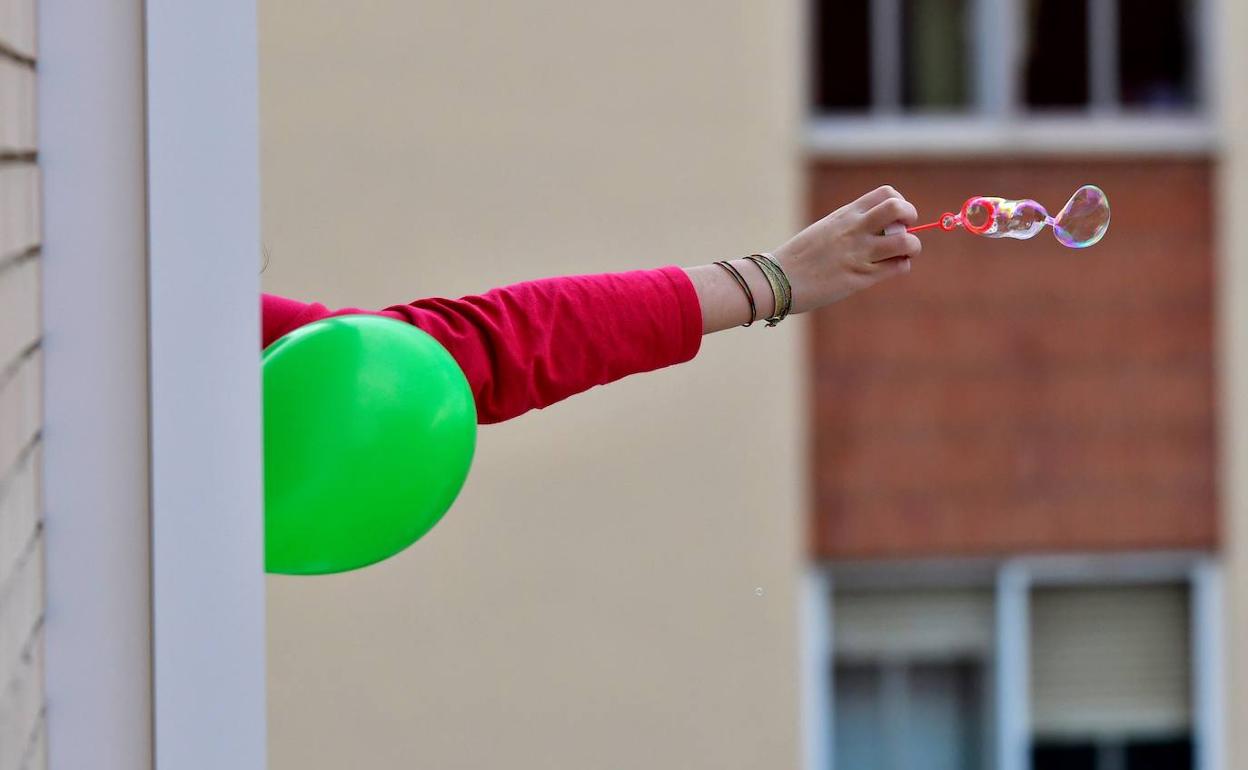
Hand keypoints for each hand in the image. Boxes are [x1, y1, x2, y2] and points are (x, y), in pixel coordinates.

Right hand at [771, 185, 920, 313]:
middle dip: (910, 217)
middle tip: (903, 231)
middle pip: (899, 208)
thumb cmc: (799, 258)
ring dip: (912, 247)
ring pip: (906, 242)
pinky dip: (902, 266)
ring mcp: (859, 254)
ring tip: (902, 253)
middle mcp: (855, 230)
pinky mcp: (860, 277)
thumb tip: (875, 230)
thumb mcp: (825, 230)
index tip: (893, 218)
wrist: (778, 279)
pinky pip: (896, 267)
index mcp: (846, 215)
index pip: (886, 194)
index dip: (899, 203)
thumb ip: (850, 226)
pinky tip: (891, 268)